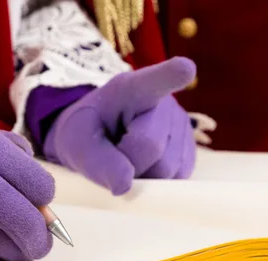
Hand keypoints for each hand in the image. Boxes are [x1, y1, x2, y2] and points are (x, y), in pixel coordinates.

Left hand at [44, 57, 196, 194]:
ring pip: (167, 170)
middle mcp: (166, 104)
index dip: (171, 76)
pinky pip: (176, 180)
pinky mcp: (190, 154)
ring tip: (129, 155)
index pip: (156, 80)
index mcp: (133, 89)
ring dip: (143, 174)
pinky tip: (143, 165)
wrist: (99, 138)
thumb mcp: (77, 142)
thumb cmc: (88, 132)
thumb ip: (96, 161)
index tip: (185, 69)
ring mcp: (183, 129)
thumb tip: (125, 186)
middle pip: (152, 148)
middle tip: (114, 150)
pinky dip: (155, 182)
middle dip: (129, 161)